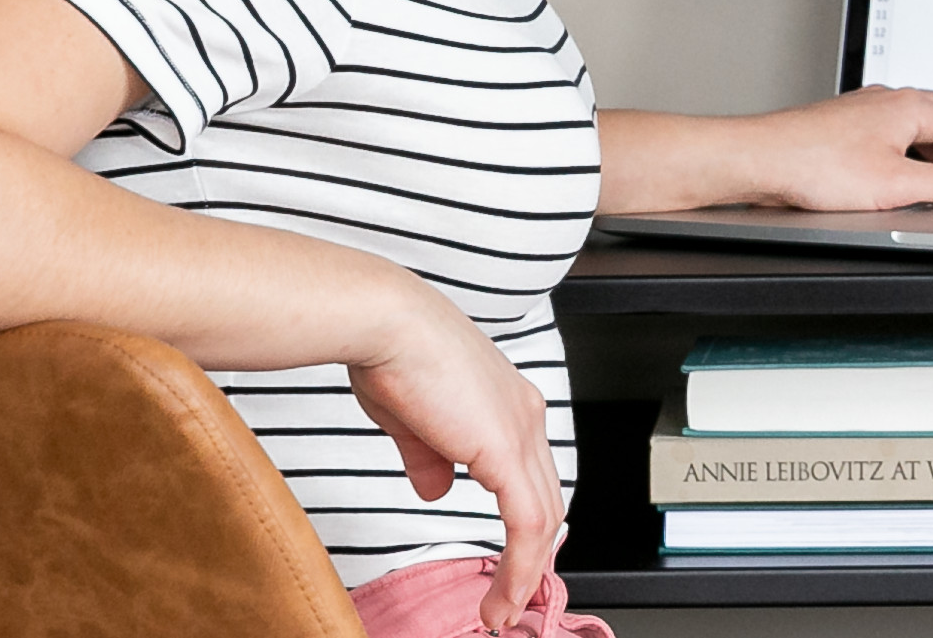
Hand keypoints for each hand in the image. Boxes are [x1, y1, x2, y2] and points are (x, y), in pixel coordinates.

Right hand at [345, 279, 564, 627]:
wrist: (385, 324)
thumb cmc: (391, 353)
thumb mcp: (413, 419)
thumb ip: (431, 456)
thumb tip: (436, 486)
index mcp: (507, 404)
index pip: (532, 475)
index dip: (527, 522)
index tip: (513, 559)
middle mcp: (525, 415)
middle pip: (547, 500)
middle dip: (532, 556)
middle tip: (513, 599)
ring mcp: (521, 431)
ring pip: (544, 518)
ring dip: (525, 573)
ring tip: (503, 612)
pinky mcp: (506, 449)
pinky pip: (528, 524)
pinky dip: (519, 567)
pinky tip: (504, 596)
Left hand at [743, 84, 932, 210]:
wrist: (761, 159)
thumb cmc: (815, 164)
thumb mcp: (895, 186)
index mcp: (910, 107)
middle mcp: (891, 100)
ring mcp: (869, 111)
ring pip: (924, 124)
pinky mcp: (850, 125)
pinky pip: (900, 132)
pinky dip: (921, 152)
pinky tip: (913, 175)